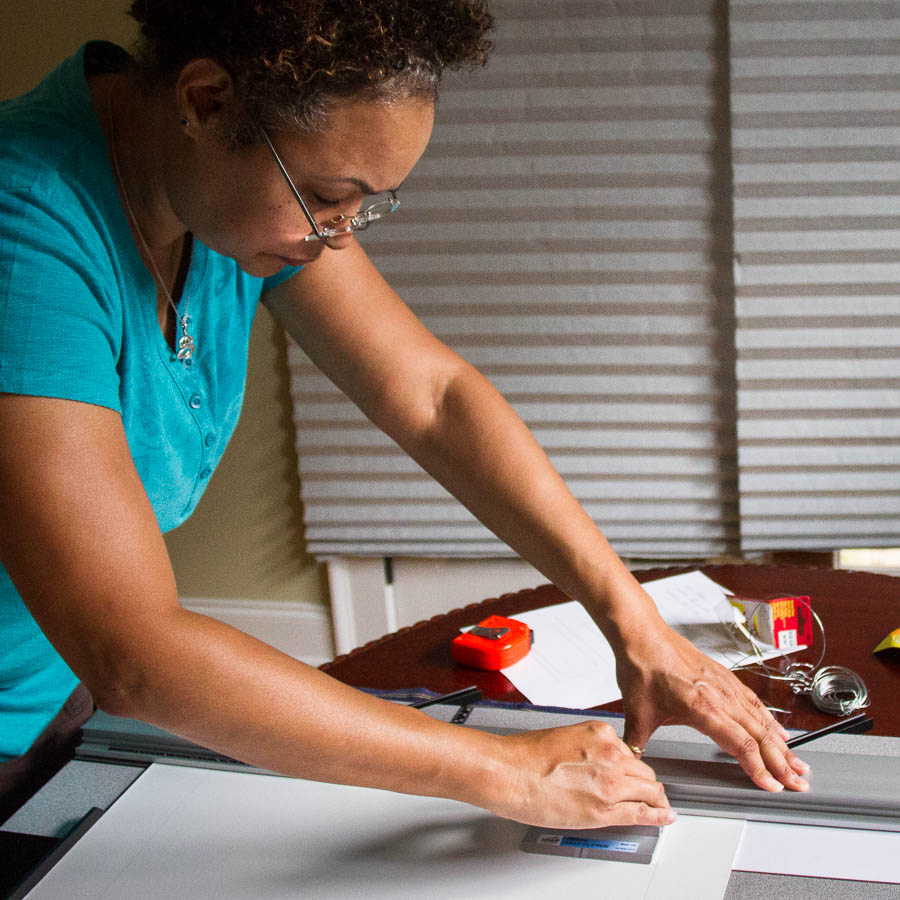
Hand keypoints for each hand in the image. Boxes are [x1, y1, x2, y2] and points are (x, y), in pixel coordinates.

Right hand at [486, 721, 676, 827]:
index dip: (634, 769)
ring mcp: (610, 782)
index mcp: (599, 733)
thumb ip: (587, 748)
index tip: (636, 775)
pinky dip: (657, 816)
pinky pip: (641, 813)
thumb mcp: (563, 737)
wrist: (509, 772)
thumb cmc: (524, 756)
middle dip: (647, 784)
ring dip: (656, 800)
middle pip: (645, 772)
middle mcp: (610, 754)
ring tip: (660, 808)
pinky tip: (663, 817)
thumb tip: (593, 764)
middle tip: (650, 794)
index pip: (630, 753)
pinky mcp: (605, 809)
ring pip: (650, 791)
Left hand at [615, 621, 809, 791]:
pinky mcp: (723, 676)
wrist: (642, 633)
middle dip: (782, 762)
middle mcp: (720, 696)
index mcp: (702, 708)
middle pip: (760, 734)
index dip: (759, 769)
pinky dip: (769, 719)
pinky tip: (778, 731)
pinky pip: (753, 701)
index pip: (741, 744)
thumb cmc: (641, 667)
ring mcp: (725, 685)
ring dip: (781, 743)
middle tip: (799, 783)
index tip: (771, 786)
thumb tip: (631, 761)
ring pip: (761, 719)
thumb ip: (636, 742)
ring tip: (798, 763)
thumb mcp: (636, 711)